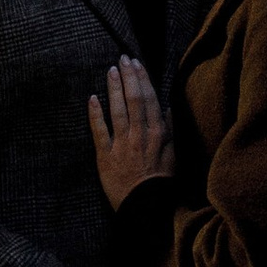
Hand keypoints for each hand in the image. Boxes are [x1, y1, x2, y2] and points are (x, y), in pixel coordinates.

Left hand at [89, 57, 170, 208]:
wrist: (147, 208)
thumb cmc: (162, 183)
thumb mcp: (174, 155)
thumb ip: (170, 131)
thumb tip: (168, 109)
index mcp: (158, 134)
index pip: (151, 99)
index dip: (143, 79)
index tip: (137, 63)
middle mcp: (140, 135)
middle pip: (134, 99)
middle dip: (128, 76)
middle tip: (123, 58)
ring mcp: (122, 145)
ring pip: (118, 110)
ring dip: (114, 88)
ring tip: (111, 70)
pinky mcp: (105, 157)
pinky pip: (99, 131)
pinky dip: (95, 114)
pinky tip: (92, 98)